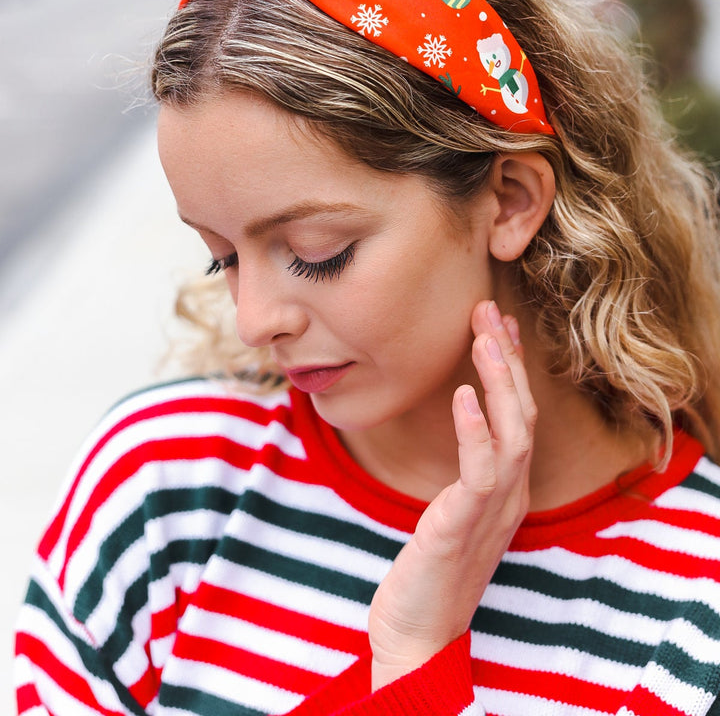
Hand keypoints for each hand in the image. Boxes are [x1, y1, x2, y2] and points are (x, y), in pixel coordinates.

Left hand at [368, 300, 535, 689]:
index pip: (517, 415)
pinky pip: (480, 470)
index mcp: (506, 488)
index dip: (510, 367)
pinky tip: (462, 394)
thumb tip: (456, 430)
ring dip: (500, 382)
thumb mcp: (450, 511)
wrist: (417, 634)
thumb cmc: (428, 571)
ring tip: (484, 336)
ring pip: (513, 433)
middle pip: (522, 413)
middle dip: (507, 359)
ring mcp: (493, 510)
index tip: (497, 324)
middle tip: (489, 310)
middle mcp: (510, 495)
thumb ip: (463, 473)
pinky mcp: (464, 525)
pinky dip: (476, 429)